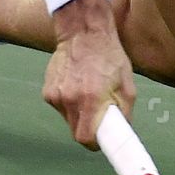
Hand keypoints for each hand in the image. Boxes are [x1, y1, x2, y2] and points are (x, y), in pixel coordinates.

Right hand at [42, 27, 135, 149]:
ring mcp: (55, 95)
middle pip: (76, 132)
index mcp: (91, 99)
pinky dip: (69, 102)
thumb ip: (124, 112)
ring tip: (88, 93)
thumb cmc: (109, 56)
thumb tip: (121, 132)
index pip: (86, 138)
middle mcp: (69, 99)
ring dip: (79, 114)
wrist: (83, 31)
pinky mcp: (47, 90)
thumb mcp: (127, 85)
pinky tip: (77, 85)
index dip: (95, 143)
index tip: (102, 142)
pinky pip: (60, 107)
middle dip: (89, 129)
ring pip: (68, 119)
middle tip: (99, 116)